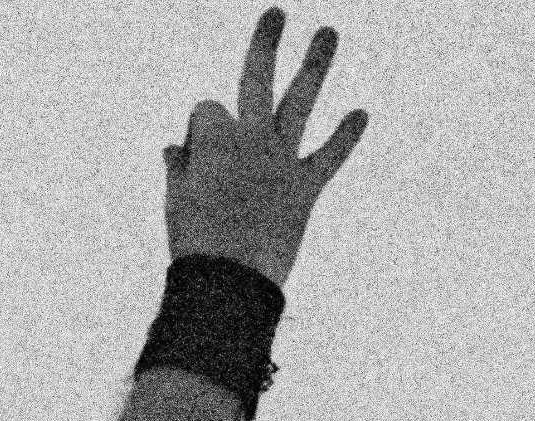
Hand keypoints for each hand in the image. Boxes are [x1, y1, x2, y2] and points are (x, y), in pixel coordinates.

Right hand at [164, 12, 367, 287]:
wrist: (228, 279)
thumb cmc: (194, 243)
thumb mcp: (176, 202)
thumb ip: (179, 169)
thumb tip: (173, 149)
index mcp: (212, 137)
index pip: (206, 113)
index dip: (199, 134)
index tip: (196, 165)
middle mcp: (249, 137)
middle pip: (256, 78)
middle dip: (266, 44)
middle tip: (278, 13)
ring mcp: (279, 159)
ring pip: (298, 101)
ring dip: (315, 65)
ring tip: (329, 33)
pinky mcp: (304, 187)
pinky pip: (328, 156)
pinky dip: (344, 137)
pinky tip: (361, 114)